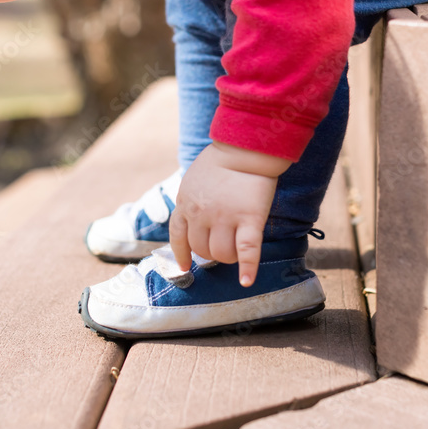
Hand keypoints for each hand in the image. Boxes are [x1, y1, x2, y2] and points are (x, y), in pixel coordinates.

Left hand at [169, 141, 289, 286]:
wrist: (245, 147)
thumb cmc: (221, 159)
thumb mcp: (193, 178)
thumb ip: (191, 199)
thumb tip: (193, 217)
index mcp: (185, 203)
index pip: (178, 237)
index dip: (180, 254)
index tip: (184, 265)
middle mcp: (201, 215)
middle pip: (201, 250)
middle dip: (211, 253)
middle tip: (223, 247)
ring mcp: (225, 218)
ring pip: (221, 254)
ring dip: (228, 258)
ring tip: (237, 252)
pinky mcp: (249, 220)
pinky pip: (247, 252)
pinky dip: (248, 269)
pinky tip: (247, 281)